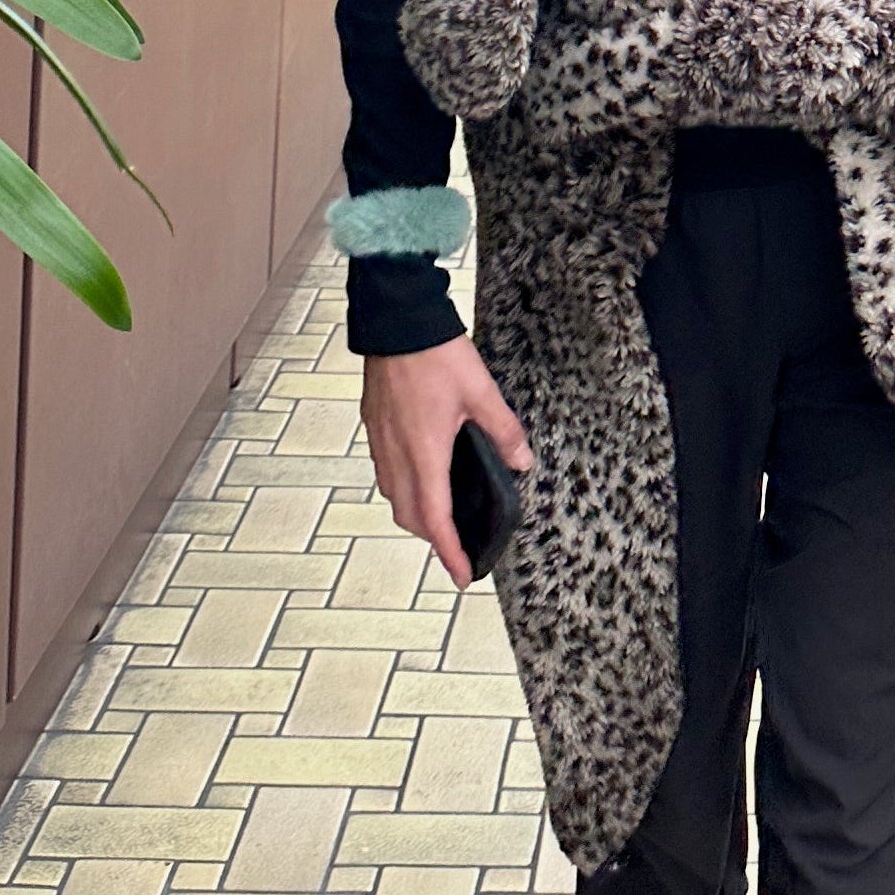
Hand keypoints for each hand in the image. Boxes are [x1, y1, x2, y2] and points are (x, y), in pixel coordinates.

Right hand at [360, 335, 530, 586]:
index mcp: (424, 452)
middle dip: (433, 536)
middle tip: (458, 543)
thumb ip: (503, 431)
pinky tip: (424, 472)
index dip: (449, 552)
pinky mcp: (374, 425)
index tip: (462, 574)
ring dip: (416, 512)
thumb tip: (521, 463)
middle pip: (410, 515)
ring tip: (442, 513)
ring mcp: (380, 440)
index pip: (435, 519)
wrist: (396, 319)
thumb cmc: (434, 352)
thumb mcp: (481, 392)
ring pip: (394, 495)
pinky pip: (386, 471)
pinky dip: (404, 487)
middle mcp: (396, 454)